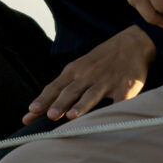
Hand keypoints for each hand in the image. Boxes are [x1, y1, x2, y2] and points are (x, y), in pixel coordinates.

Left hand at [25, 26, 156, 122]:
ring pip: (91, 95)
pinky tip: (107, 119)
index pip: (54, 88)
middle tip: (49, 115)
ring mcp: (107, 81)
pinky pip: (119, 101)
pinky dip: (113, 111)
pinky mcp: (125, 87)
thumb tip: (39, 108)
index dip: (43, 101)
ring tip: (71, 116)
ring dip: (81, 106)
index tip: (30, 113)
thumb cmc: (100, 60)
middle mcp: (88, 75)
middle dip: (59, 104)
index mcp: (74, 71)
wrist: (133, 43)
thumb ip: (62, 87)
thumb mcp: (79, 68)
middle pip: (70, 91)